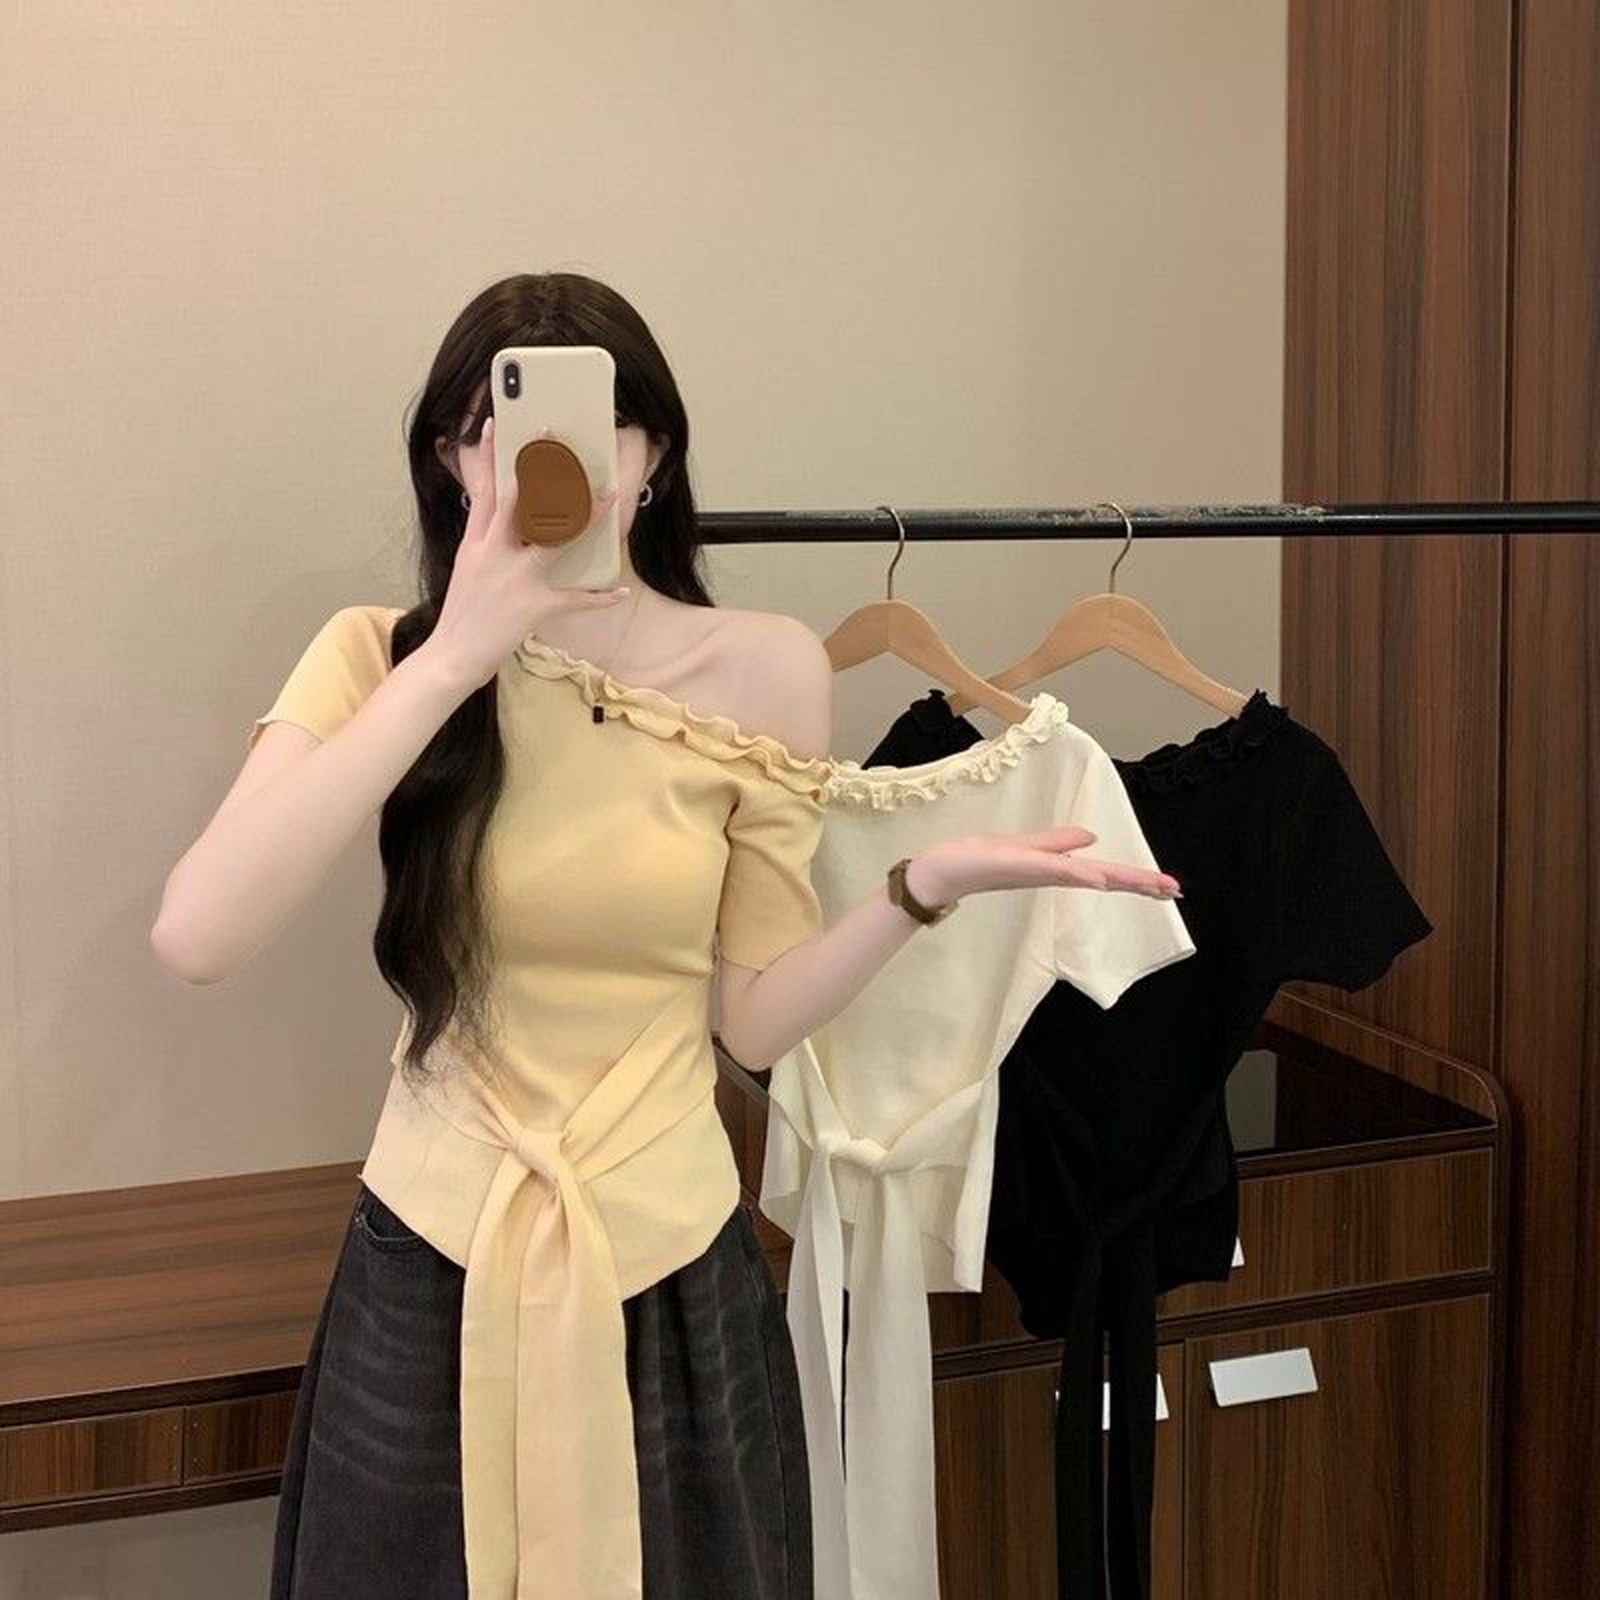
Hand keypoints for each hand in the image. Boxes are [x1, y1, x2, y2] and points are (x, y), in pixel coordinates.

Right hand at [427, 415, 627, 691]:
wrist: (449, 658)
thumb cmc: (461, 616)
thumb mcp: (465, 570)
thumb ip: (483, 542)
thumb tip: (499, 520)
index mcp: (474, 544)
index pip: (484, 492)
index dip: (491, 457)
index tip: (496, 425)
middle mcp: (493, 554)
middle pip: (520, 503)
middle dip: (544, 473)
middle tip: (562, 446)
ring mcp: (514, 579)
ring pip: (554, 538)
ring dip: (585, 517)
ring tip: (609, 497)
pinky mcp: (531, 607)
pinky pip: (572, 599)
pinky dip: (597, 598)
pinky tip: (618, 592)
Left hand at [906, 827, 1181, 905]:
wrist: (943, 871)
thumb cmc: (980, 858)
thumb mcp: (1027, 846)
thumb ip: (1059, 842)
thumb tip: (1092, 837)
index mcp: (1058, 869)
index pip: (1105, 873)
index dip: (1137, 878)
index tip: (1170, 887)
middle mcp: (1053, 874)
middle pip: (1105, 878)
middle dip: (1140, 884)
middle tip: (1175, 891)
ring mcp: (1038, 872)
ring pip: (1087, 876)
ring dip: (1120, 879)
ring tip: (1153, 885)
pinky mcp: (1020, 867)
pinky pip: (1056, 871)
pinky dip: (1078, 873)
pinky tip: (1099, 876)